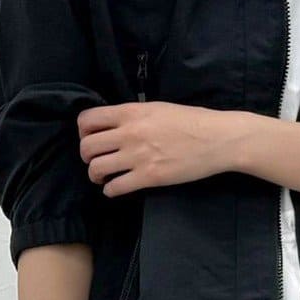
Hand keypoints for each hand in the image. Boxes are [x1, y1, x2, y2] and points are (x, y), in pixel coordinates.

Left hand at [77, 101, 251, 196]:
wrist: (217, 139)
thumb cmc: (192, 120)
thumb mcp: (158, 108)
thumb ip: (134, 115)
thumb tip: (116, 124)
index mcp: (131, 112)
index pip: (88, 120)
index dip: (83, 131)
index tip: (90, 138)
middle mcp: (129, 133)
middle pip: (87, 146)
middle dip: (86, 156)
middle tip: (94, 160)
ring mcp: (138, 156)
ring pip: (96, 168)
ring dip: (95, 174)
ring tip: (102, 176)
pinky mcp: (149, 177)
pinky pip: (115, 187)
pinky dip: (110, 190)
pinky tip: (115, 188)